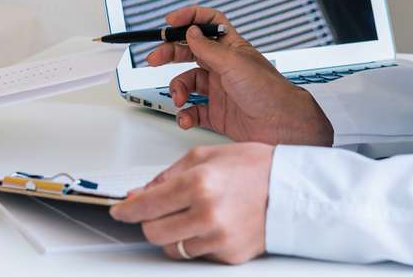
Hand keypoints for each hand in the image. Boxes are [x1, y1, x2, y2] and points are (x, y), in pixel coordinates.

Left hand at [110, 144, 273, 264]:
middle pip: (153, 232)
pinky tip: (210, 224)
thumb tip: (140, 193)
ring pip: (172, 248)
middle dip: (148, 222)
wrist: (292, 189)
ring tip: (190, 214)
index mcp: (198, 184)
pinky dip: (196, 241)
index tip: (120, 211)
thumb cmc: (254, 168)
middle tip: (156, 211)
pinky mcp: (229, 255)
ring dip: (172, 233)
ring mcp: (219, 238)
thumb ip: (167, 176)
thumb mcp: (205, 156)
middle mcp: (207, 214)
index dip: (127, 210)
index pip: (146, 206)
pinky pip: (197, 254)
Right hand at [147, 7, 331, 144]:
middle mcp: (223, 66)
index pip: (207, 23)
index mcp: (230, 48)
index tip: (170, 22)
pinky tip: (186, 116)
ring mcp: (219, 90)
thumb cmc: (268, 91)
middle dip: (170, 54)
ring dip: (178, 89)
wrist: (281, 127)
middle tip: (154, 59)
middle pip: (190, 52)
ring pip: (188, 83)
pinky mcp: (217, 112)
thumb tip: (190, 32)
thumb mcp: (234, 63)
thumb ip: (207, 48)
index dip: (189, 18)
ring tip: (179, 98)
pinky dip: (185, 114)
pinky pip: (193, 110)